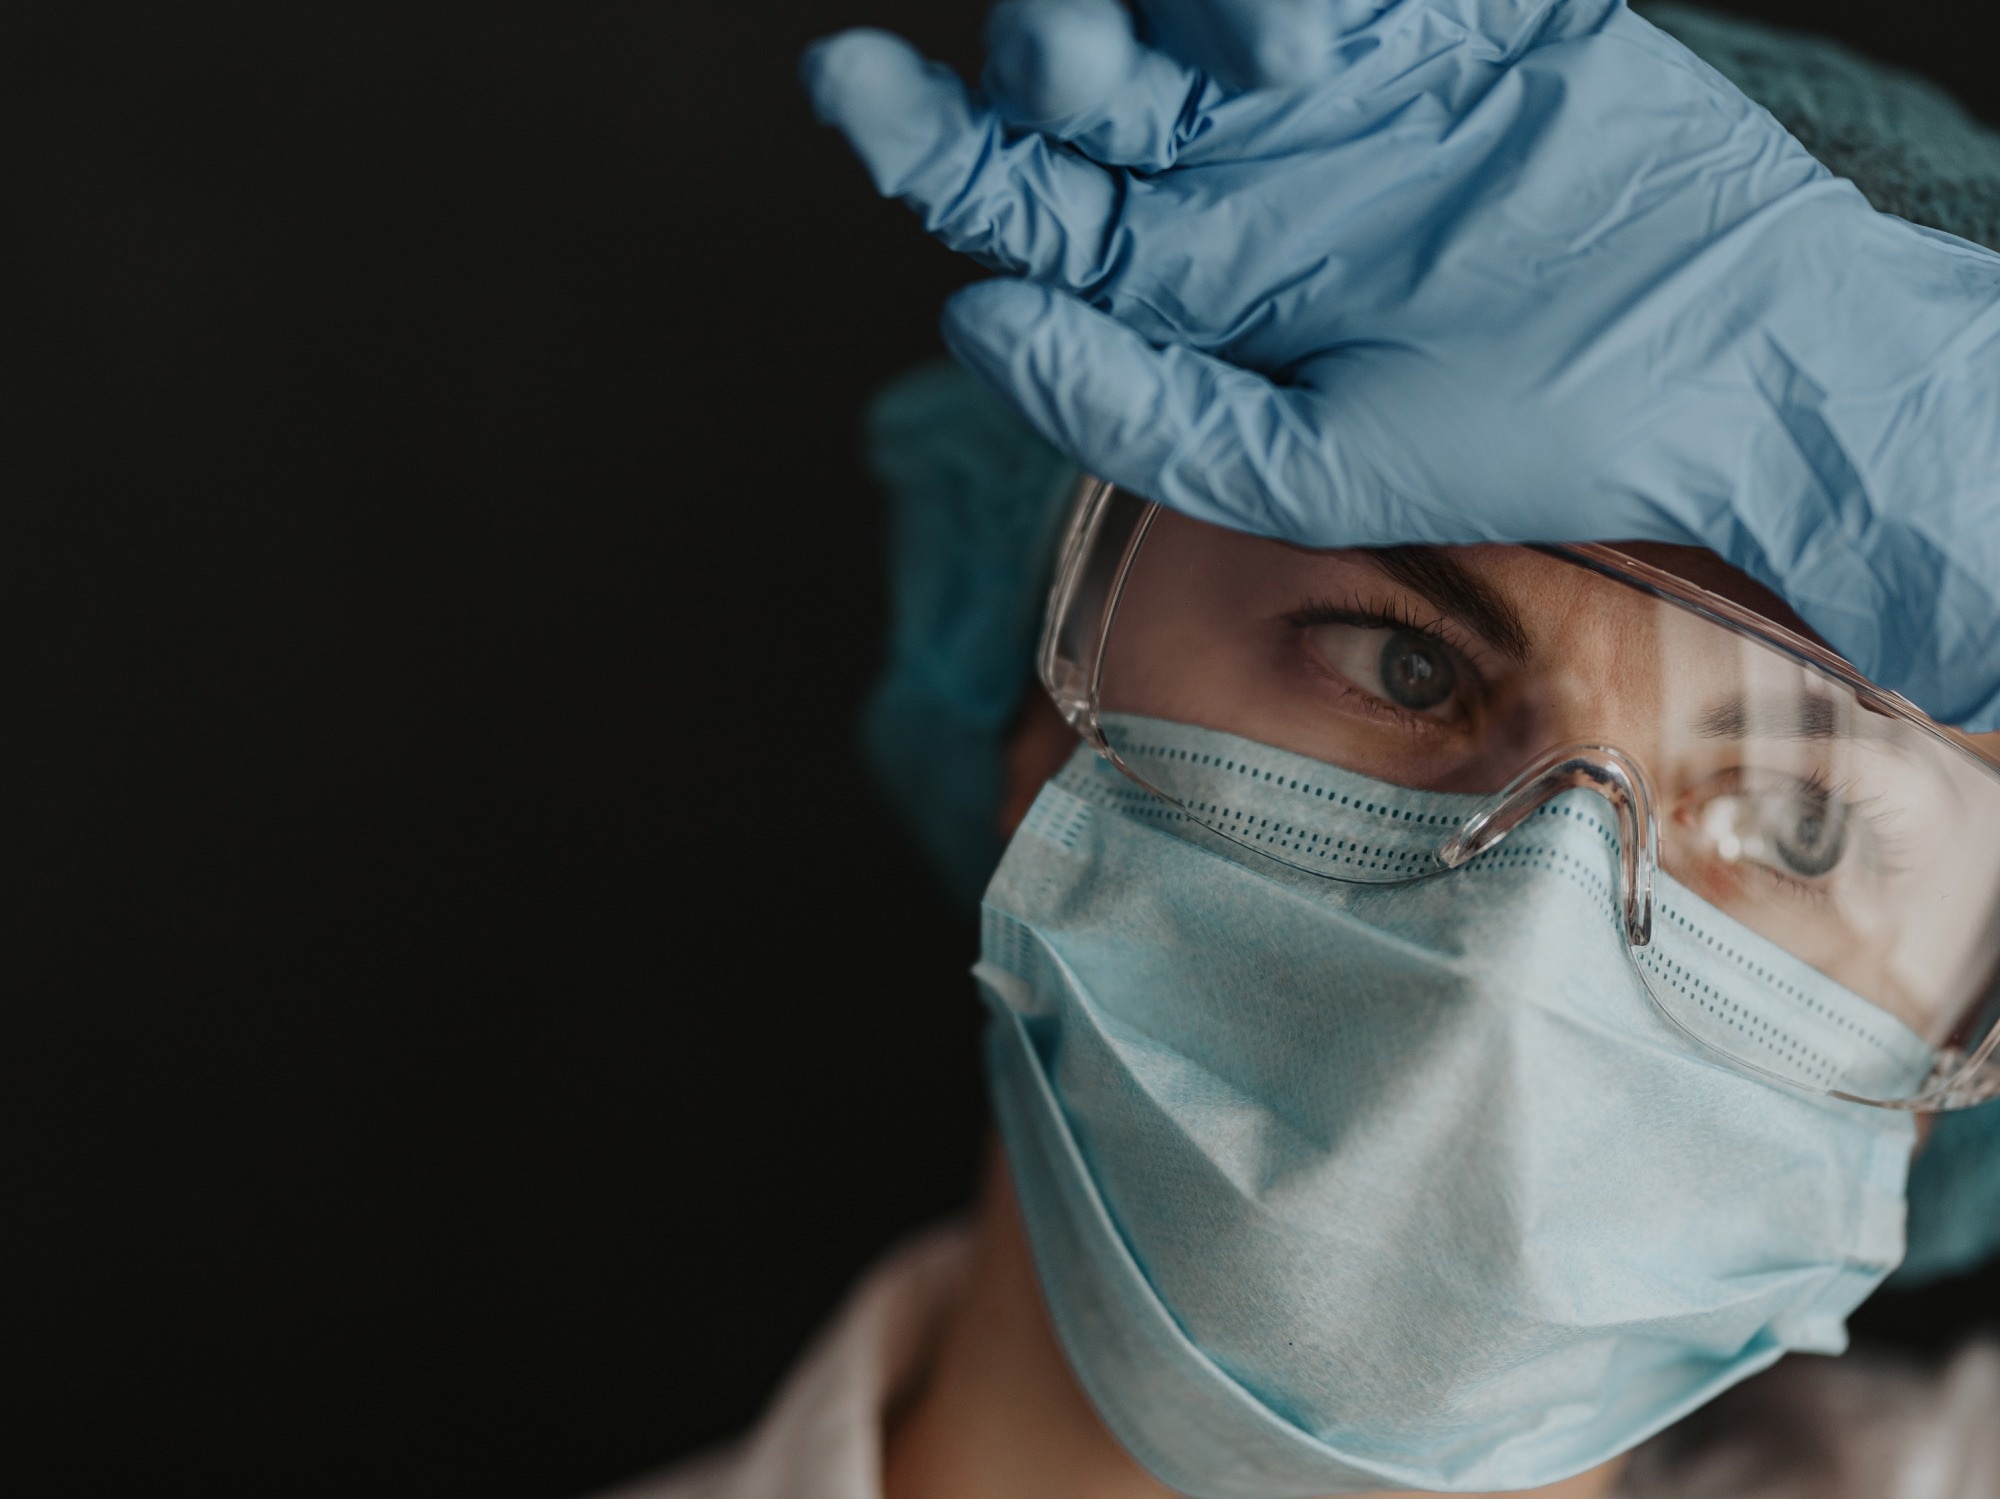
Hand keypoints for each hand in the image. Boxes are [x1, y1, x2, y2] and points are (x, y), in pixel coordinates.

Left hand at [803, 0, 1999, 728]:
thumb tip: (971, 317)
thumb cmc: (1524, 436)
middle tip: (1084, 70)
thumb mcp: (1306, 466)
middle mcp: (1236, 167)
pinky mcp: (1440, 3)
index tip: (849, 86)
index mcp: (1185, 280)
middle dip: (1045, 42)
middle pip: (1076, 66)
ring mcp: (1333, 77)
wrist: (1731, 358)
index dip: (920, 138)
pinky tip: (1321, 14)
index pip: (1018, 196)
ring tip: (1272, 48)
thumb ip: (1132, 406)